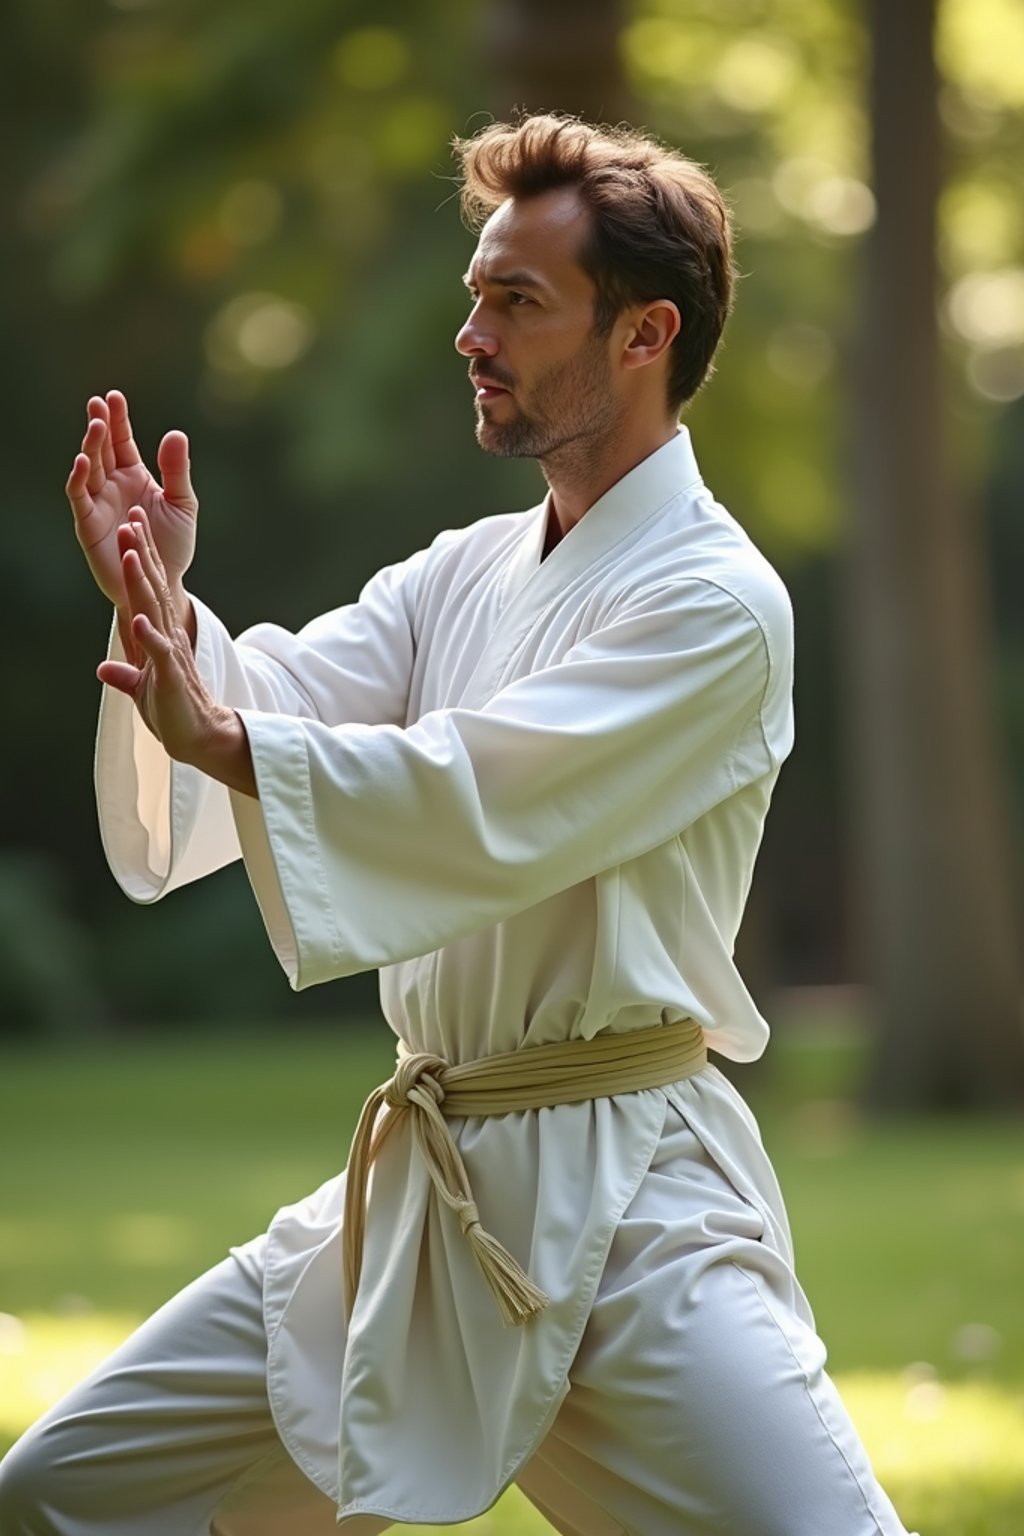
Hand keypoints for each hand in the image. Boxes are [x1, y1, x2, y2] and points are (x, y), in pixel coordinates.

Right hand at [66, 390, 196, 617]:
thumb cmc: (172, 546)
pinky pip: (79, 497)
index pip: (122, 441)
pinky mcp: (88, 524)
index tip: (114, 396)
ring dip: (90, 446)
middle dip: (99, 426)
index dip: (118, 419)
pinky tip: (83, 461)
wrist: (163, 583)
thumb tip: (176, 434)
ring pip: (88, 468)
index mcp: (134, 476)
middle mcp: (112, 486)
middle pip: (102, 449)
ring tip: (96, 425)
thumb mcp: (182, 505)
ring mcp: (98, 503)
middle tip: (98, 404)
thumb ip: (177, 471)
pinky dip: (78, 479)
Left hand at [98, 509, 256, 797]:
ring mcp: (170, 654)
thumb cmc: (173, 711)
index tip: (133, 527)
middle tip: (133, 519)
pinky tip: (138, 618)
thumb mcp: (143, 688)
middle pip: (152, 588)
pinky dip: (149, 635)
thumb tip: (104, 668)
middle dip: (140, 554)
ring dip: (141, 582)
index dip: (140, 558)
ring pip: (154, 610)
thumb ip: (125, 675)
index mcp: (160, 634)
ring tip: (131, 553)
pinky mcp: (171, 676)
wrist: (199, 737)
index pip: (149, 589)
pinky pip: (160, 652)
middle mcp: (167, 636)